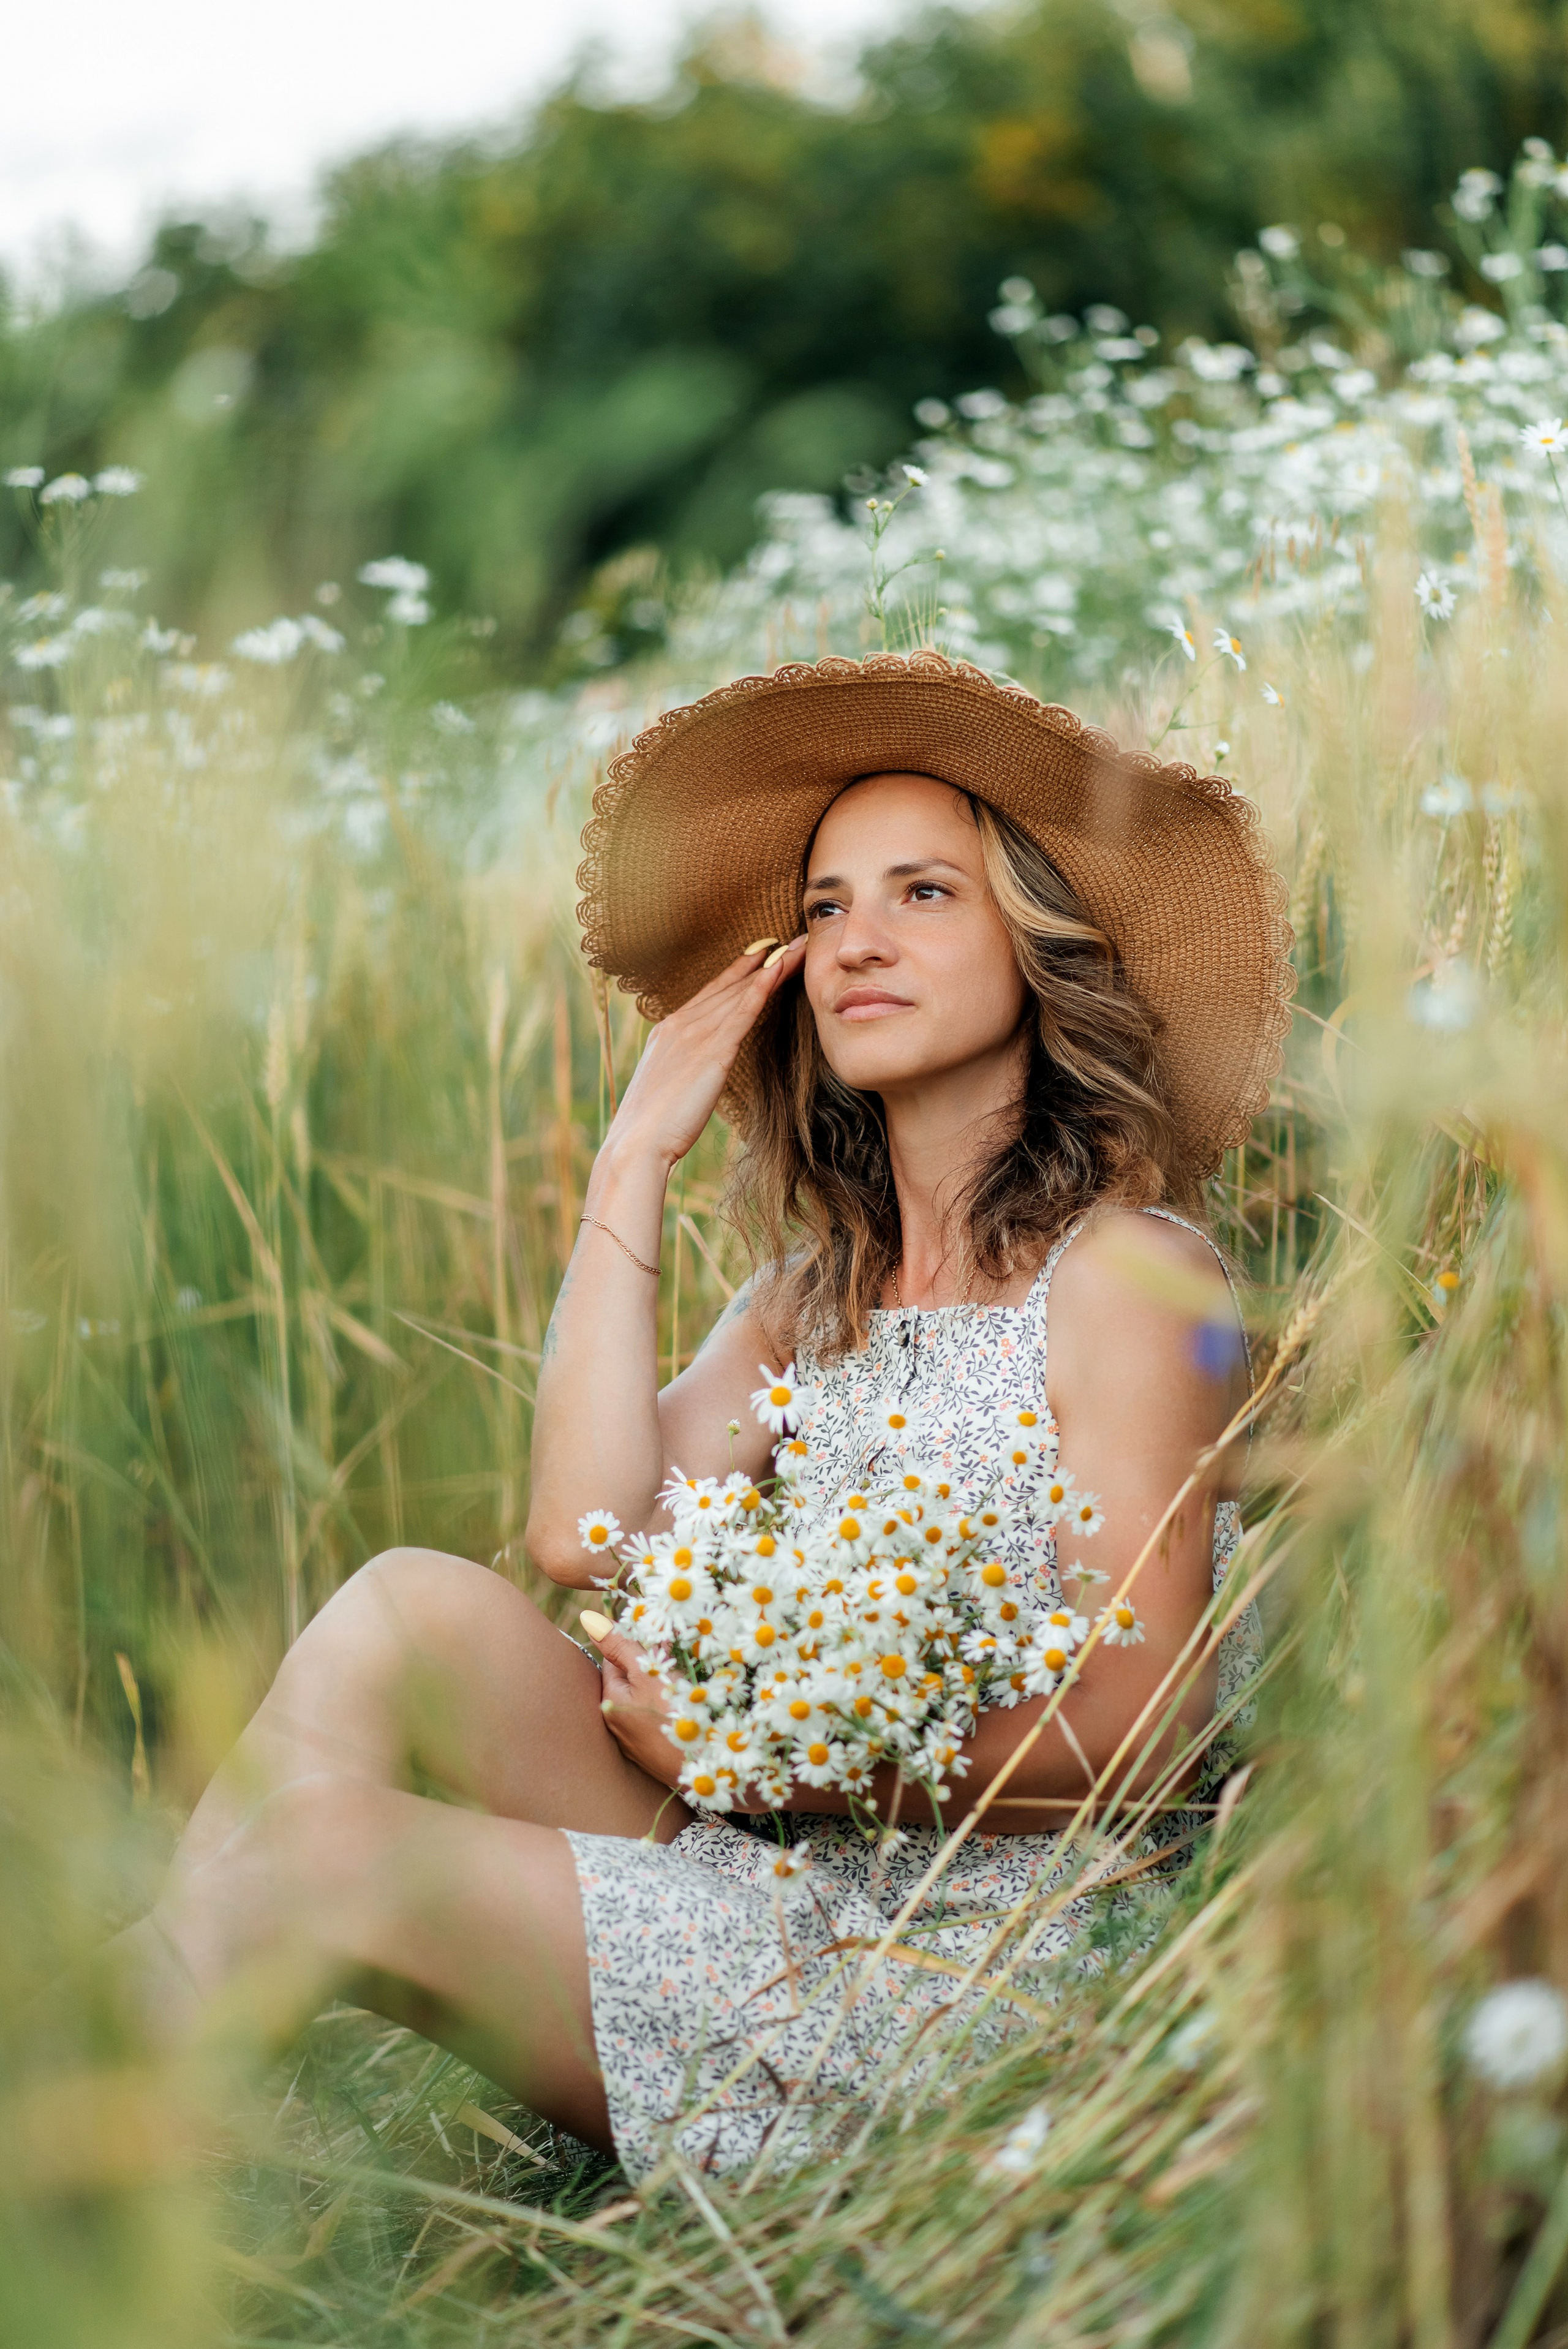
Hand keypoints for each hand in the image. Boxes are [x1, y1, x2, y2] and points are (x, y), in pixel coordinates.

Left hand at [596, 1626, 685, 1788]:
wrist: (707, 1766)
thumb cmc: (675, 1714)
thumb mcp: (648, 1671)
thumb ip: (620, 1645)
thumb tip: (589, 1620)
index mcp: (609, 1701)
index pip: (615, 1661)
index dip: (637, 1648)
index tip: (661, 1646)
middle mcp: (617, 1725)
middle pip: (631, 1682)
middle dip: (652, 1670)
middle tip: (677, 1669)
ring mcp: (636, 1744)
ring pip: (646, 1704)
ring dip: (663, 1692)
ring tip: (687, 1691)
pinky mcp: (656, 1756)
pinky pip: (658, 1724)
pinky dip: (670, 1714)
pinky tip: (688, 1714)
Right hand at [607, 938, 805, 1169]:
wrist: (637, 1143)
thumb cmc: (651, 1127)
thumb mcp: (666, 1087)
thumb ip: (684, 1069)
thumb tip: (697, 1073)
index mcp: (667, 1031)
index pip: (709, 993)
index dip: (737, 971)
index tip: (760, 952)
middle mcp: (680, 1024)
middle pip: (729, 985)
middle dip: (761, 960)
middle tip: (792, 939)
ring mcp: (695, 1034)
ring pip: (740, 992)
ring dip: (773, 967)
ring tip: (800, 946)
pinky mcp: (712, 1052)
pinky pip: (742, 1012)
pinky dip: (761, 988)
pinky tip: (779, 970)